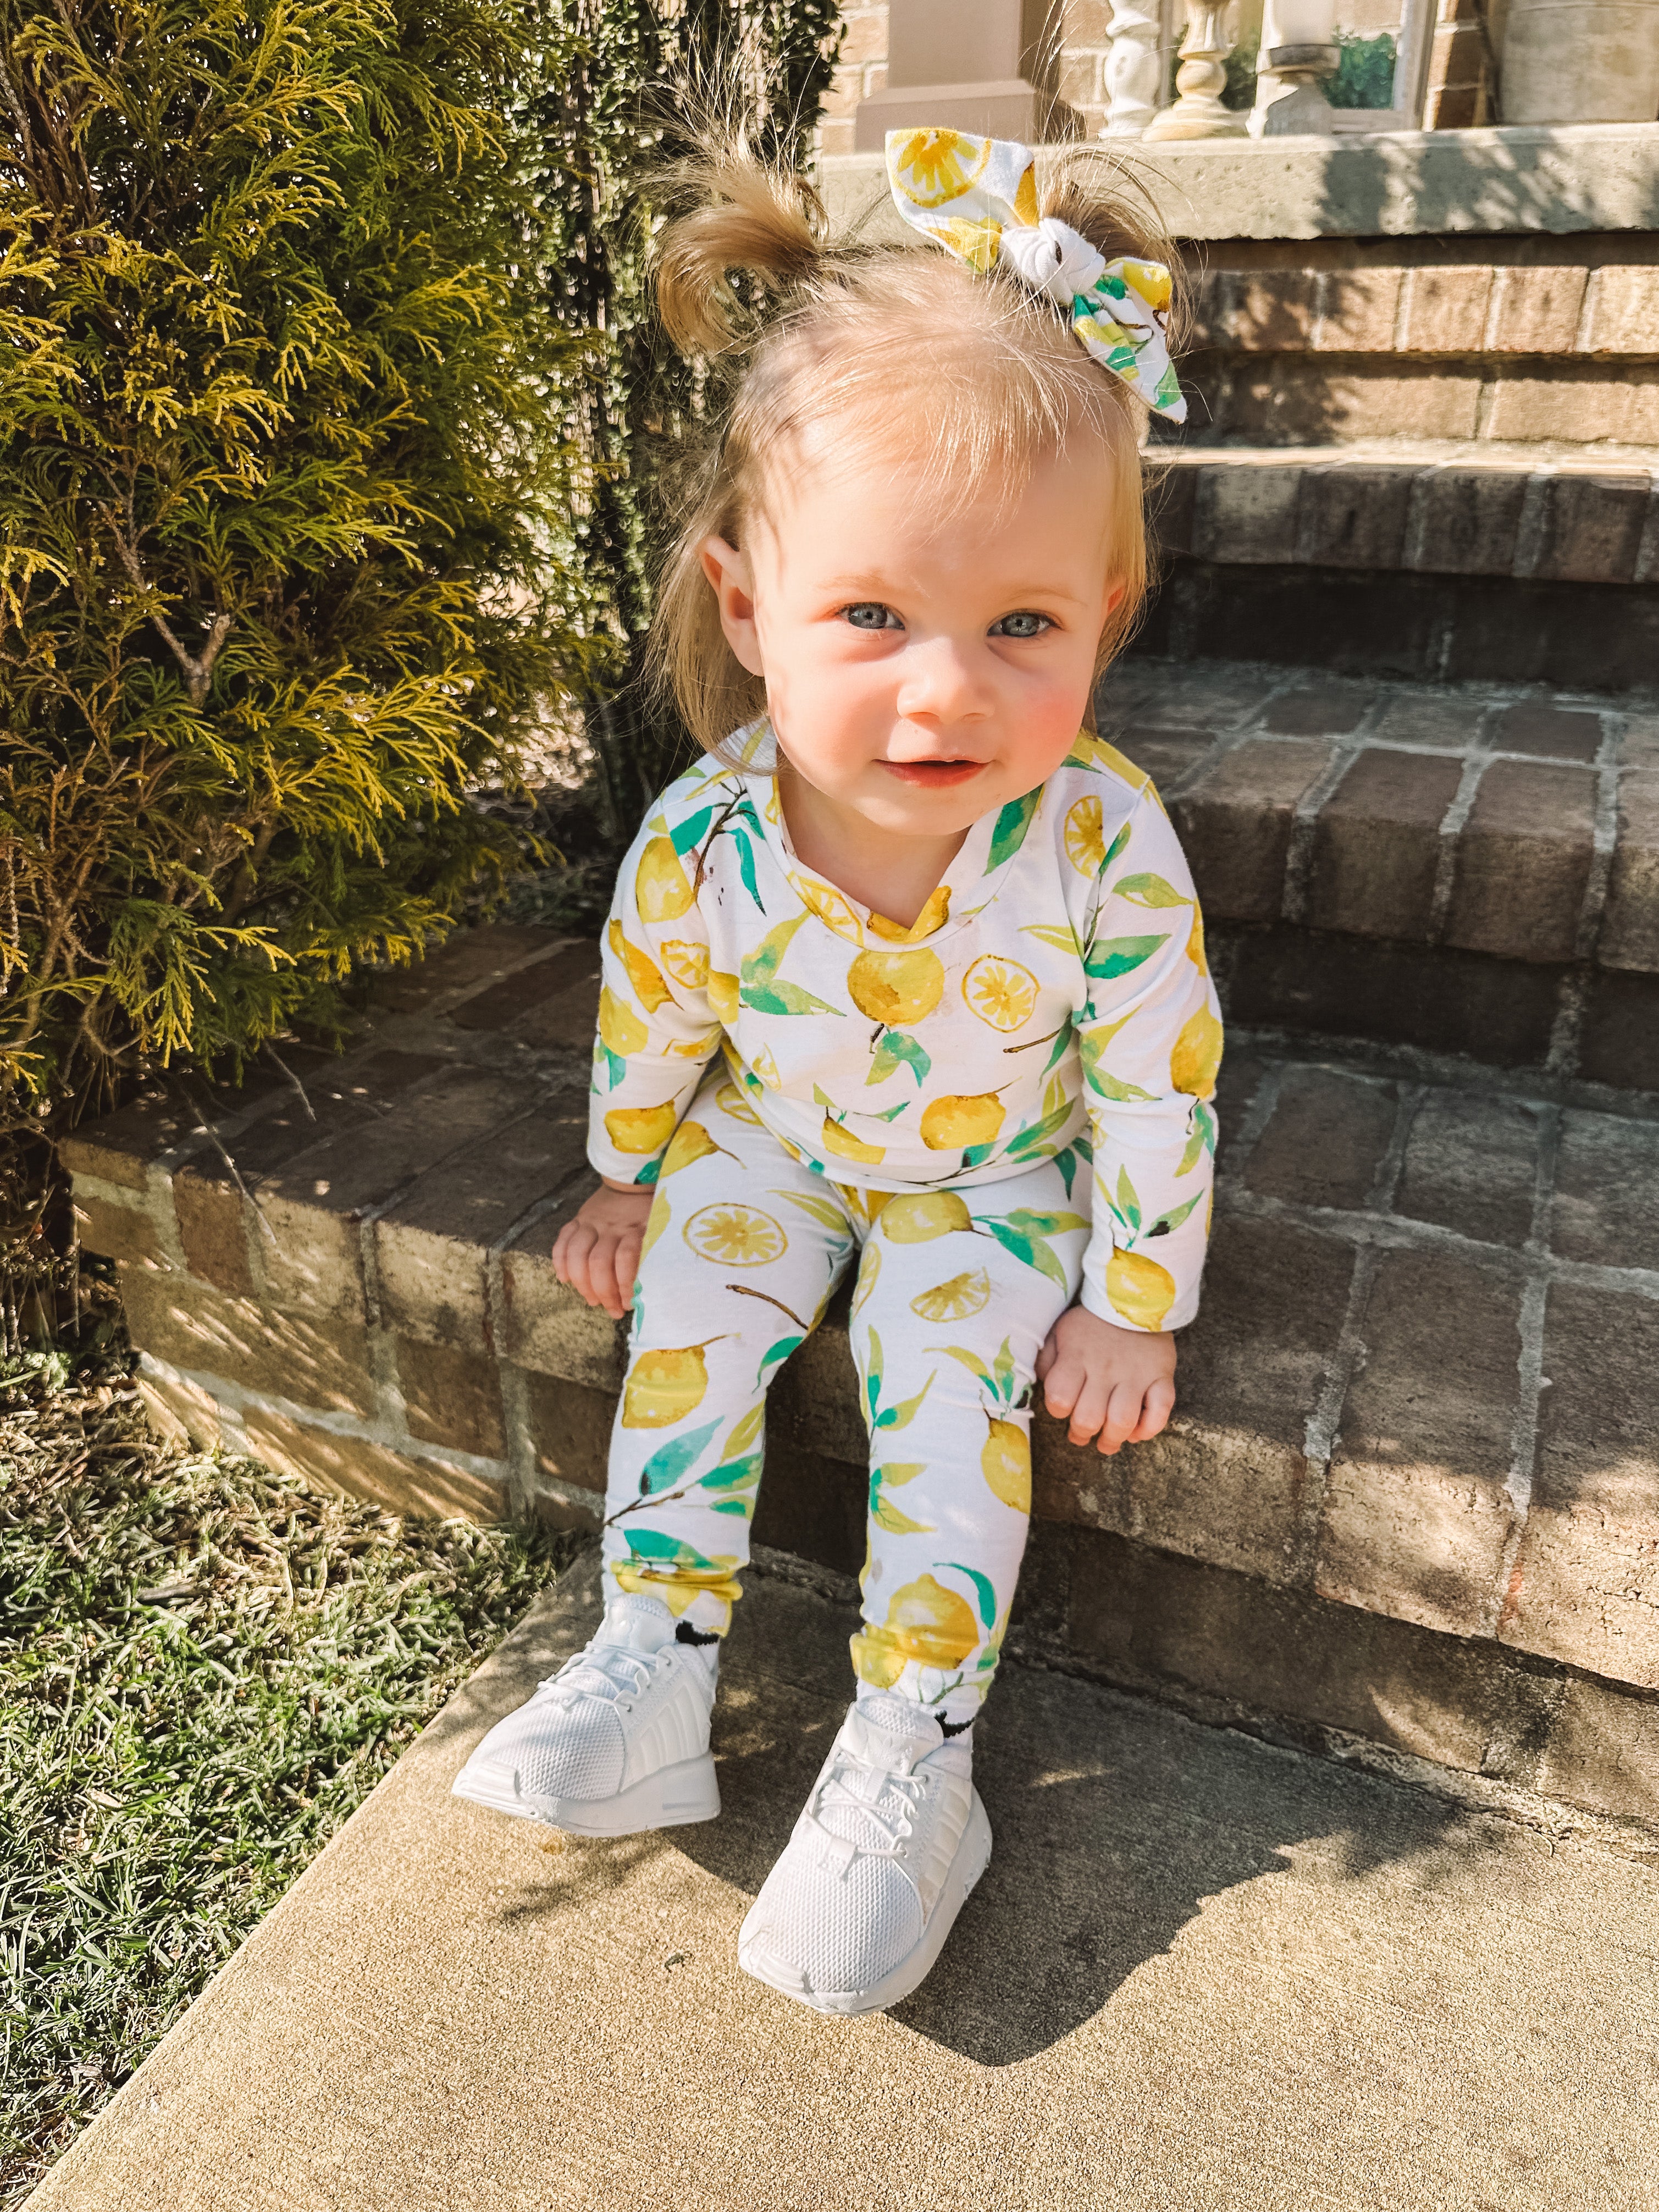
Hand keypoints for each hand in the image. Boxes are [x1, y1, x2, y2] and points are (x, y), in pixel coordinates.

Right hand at [551, 1180, 655, 1320]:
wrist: (633, 1181)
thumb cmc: (648, 1213)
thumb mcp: (658, 1230)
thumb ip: (651, 1254)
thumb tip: (645, 1291)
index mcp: (635, 1229)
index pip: (626, 1260)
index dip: (625, 1286)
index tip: (628, 1304)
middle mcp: (611, 1226)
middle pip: (598, 1262)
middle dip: (603, 1292)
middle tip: (612, 1309)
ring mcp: (591, 1222)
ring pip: (577, 1255)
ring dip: (581, 1283)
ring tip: (592, 1300)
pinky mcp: (578, 1219)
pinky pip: (562, 1241)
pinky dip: (560, 1262)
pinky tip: (565, 1279)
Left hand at [1036, 1304, 1176, 1455]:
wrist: (1135, 1296)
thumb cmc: (1091, 1322)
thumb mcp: (1060, 1332)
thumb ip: (1047, 1359)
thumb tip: (1042, 1384)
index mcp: (1077, 1356)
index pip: (1060, 1397)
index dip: (1057, 1410)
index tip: (1061, 1409)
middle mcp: (1105, 1368)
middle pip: (1090, 1417)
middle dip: (1082, 1433)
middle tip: (1082, 1434)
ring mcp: (1136, 1374)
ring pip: (1123, 1421)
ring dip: (1113, 1439)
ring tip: (1107, 1442)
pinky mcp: (1162, 1376)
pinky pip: (1160, 1411)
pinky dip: (1148, 1429)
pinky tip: (1136, 1432)